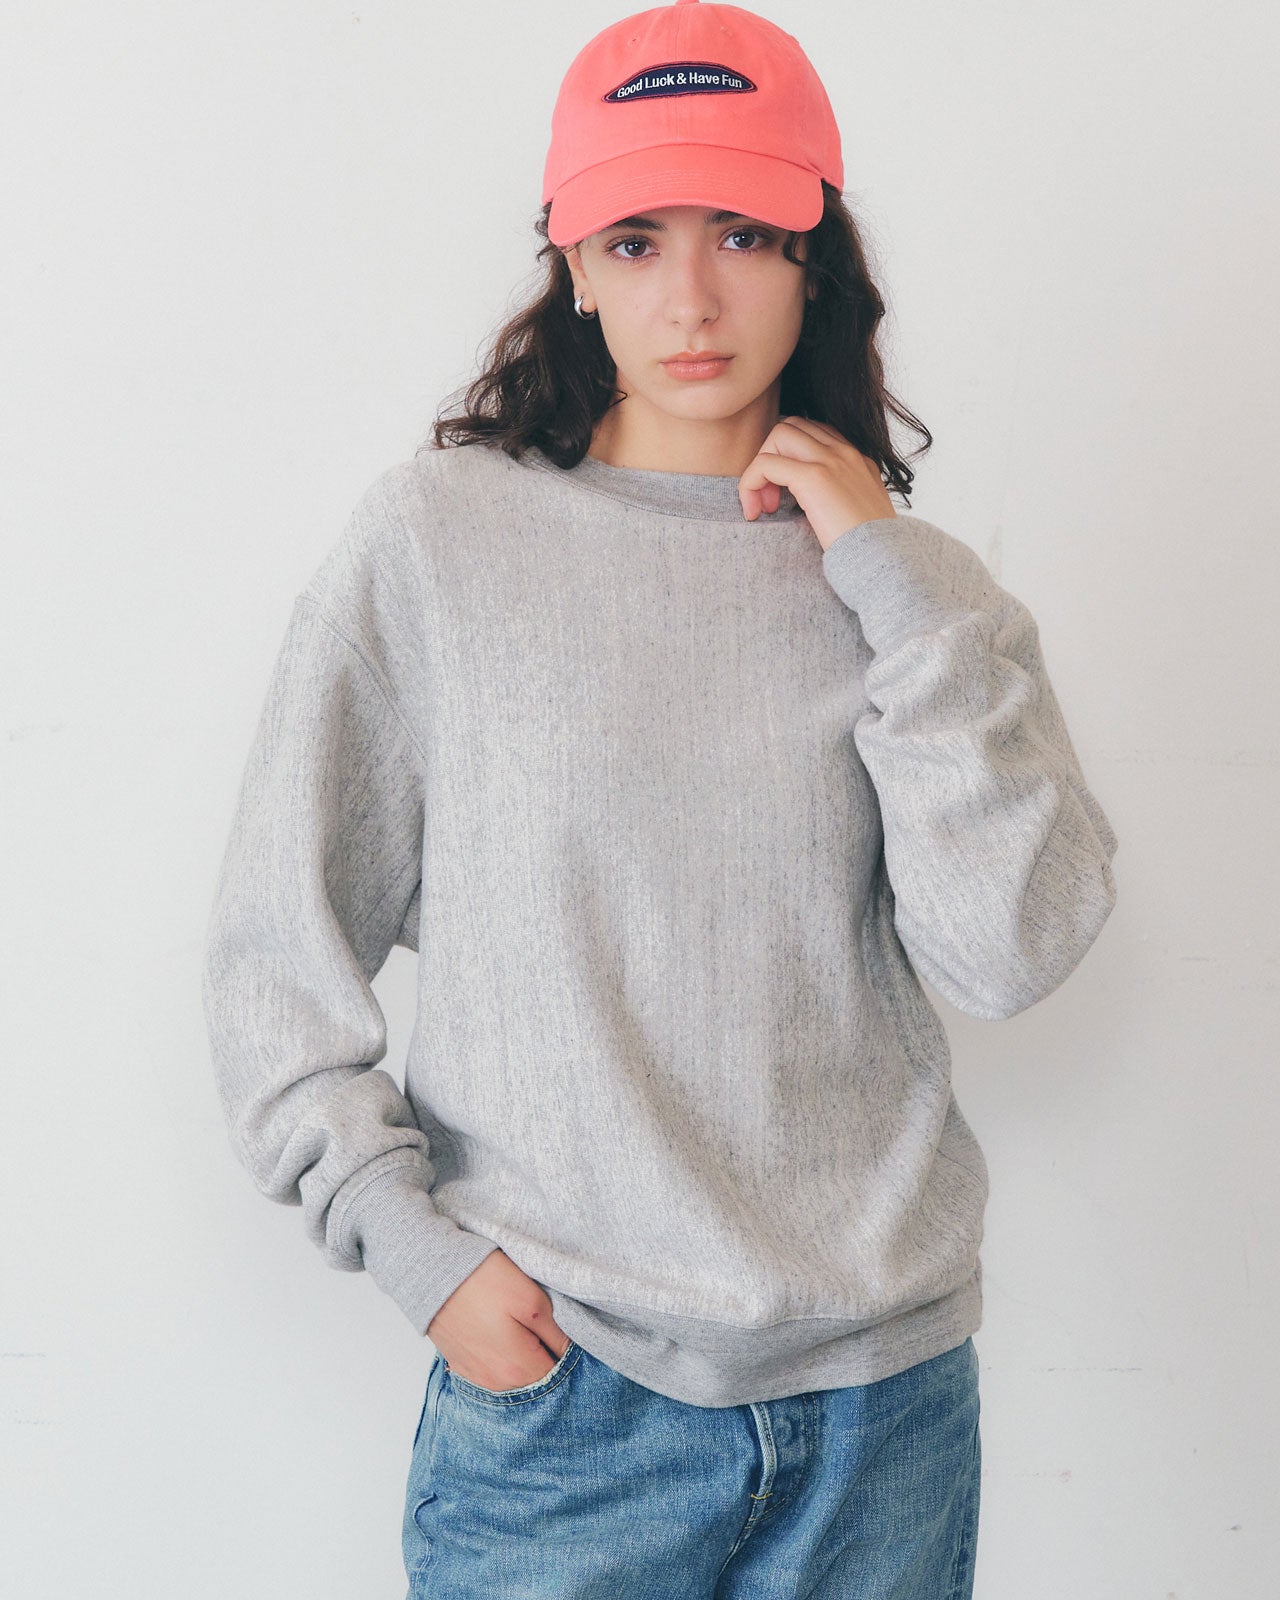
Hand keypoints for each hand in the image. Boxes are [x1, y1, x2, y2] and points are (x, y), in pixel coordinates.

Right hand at [426, 1248, 571, 1389]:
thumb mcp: (534, 1301)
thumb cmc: (485, 1281)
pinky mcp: (461, 1366)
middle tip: (548, 1330)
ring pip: (514, 1378)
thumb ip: (557, 1335)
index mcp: (519, 1370)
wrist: (433, 1272)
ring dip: (523, 1360)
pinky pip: (492, 1372)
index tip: (568, 1335)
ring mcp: (476, 1377)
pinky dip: (502, 1359)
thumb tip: (572, 1353)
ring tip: (523, 1330)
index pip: (560, 1378)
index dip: (570, 1357)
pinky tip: (502, 1335)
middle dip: (547, 1359)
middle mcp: (497, 1384)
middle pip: (536, 1381)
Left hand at [738, 416, 896, 550]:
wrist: (885, 561)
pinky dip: (750, 484)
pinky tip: (755, 512)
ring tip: (763, 506)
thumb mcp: (860, 514)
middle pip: (791, 426)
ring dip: (759, 468)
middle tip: (769, 501)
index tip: (784, 497)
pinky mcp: (814, 478)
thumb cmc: (872, 550)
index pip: (813, 434)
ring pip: (777, 436)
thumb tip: (816, 507)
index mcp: (857, 460)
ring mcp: (830, 460)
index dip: (789, 458)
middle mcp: (845, 453)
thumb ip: (840, 499)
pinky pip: (766, 464)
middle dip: (770, 457)